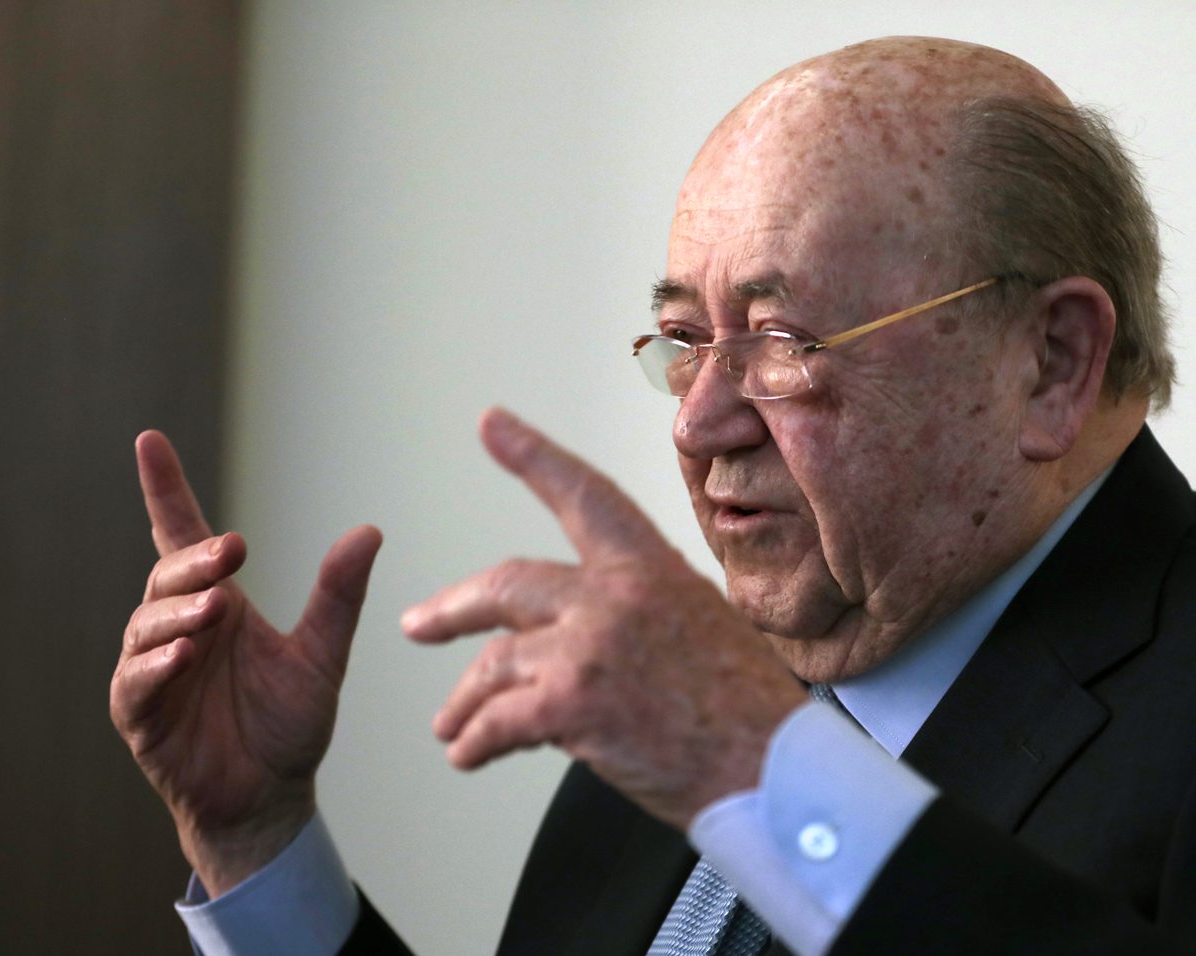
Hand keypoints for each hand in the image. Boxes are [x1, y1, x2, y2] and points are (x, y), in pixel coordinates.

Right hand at [109, 431, 382, 894]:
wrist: (271, 799)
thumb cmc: (288, 726)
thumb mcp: (322, 656)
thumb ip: (339, 597)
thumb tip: (370, 530)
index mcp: (217, 605)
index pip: (185, 537)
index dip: (165, 490)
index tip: (150, 441)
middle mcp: (179, 628)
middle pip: (170, 575)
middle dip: (195, 560)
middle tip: (231, 553)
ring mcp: (152, 670)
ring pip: (147, 624)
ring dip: (178, 610)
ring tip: (216, 606)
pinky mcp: (140, 715)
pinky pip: (136, 682)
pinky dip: (155, 665)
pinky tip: (182, 655)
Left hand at [402, 408, 806, 829]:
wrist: (776, 772)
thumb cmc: (749, 716)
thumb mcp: (706, 629)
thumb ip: (640, 614)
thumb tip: (590, 636)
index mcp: (651, 569)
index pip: (583, 496)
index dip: (533, 456)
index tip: (491, 423)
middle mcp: (614, 595)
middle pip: (506, 585)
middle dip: (452, 608)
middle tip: (420, 623)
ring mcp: (589, 646)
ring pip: (494, 662)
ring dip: (464, 701)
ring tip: (452, 727)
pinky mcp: (571, 704)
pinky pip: (496, 721)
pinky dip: (474, 742)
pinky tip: (467, 754)